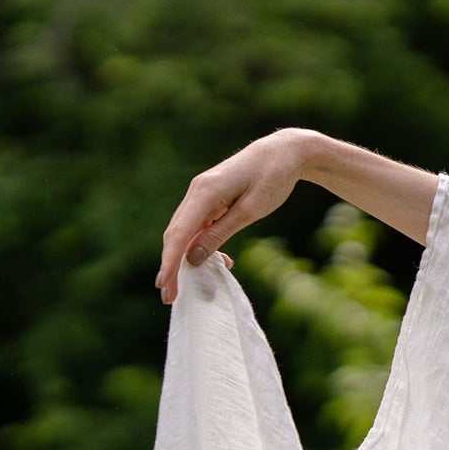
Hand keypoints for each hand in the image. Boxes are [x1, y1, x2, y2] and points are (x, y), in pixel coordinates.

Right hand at [155, 128, 313, 304]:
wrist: (284, 152)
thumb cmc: (271, 178)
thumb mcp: (250, 211)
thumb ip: (220, 234)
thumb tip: (193, 258)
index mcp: (204, 192)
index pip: (179, 234)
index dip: (170, 263)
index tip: (165, 287)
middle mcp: (196, 192)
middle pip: (176, 234)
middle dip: (171, 266)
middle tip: (169, 296)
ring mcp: (201, 194)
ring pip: (185, 231)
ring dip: (184, 258)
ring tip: (186, 286)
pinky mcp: (210, 198)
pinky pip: (198, 225)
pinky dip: (201, 245)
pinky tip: (217, 262)